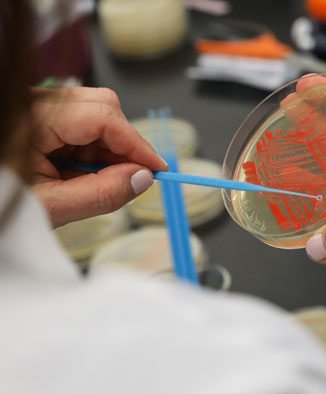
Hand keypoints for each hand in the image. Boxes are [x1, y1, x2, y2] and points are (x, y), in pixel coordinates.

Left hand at [28, 87, 167, 226]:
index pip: (105, 118)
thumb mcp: (52, 206)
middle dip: (124, 143)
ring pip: (95, 114)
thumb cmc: (0, 203)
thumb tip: (143, 179)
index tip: (159, 171)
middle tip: (131, 178)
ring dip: (107, 148)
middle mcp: (36, 103)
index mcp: (34, 119)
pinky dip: (90, 149)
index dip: (138, 145)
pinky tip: (80, 173)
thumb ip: (102, 193)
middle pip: (103, 106)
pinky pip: (79, 123)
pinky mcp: (38, 116)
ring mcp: (36, 106)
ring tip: (95, 181)